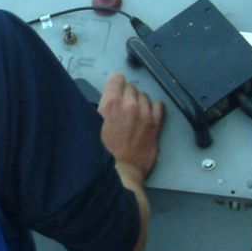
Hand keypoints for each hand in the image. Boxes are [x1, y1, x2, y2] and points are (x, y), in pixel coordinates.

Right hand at [98, 71, 163, 186]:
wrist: (121, 172)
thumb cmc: (102, 152)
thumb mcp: (92, 126)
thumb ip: (100, 108)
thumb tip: (105, 100)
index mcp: (111, 103)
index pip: (117, 78)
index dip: (114, 84)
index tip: (114, 91)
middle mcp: (129, 104)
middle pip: (131, 87)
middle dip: (126, 95)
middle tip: (121, 108)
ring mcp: (145, 113)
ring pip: (144, 96)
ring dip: (139, 102)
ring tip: (133, 115)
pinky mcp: (156, 124)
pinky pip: (158, 106)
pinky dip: (153, 108)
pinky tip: (147, 115)